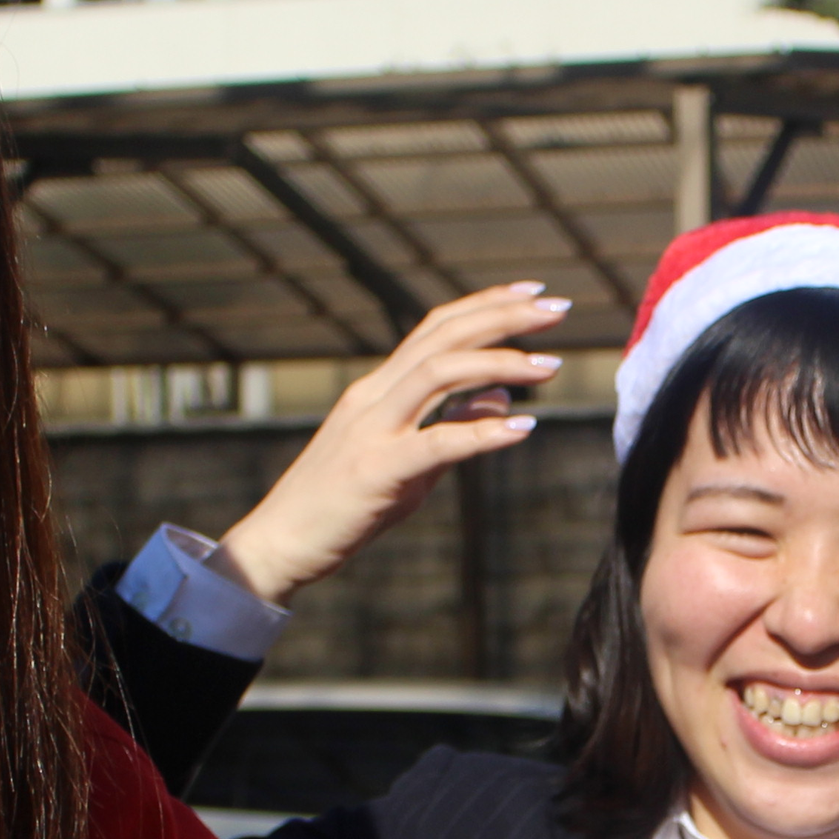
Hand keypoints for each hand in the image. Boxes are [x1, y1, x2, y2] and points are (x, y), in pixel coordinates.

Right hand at [207, 285, 571, 606]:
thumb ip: (452, 425)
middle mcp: (373, 397)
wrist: (281, 544)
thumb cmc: (343, 506)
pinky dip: (482, 432)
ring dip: (500, 363)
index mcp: (378, 389)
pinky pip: (436, 443)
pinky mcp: (376, 471)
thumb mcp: (410, 462)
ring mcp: (371, 430)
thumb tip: (502, 397)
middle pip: (442, 337)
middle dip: (503, 316)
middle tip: (558, 307)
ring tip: (551, 364)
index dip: (485, 305)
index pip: (436, 329)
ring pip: (439, 373)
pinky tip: (523, 429)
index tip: (533, 294)